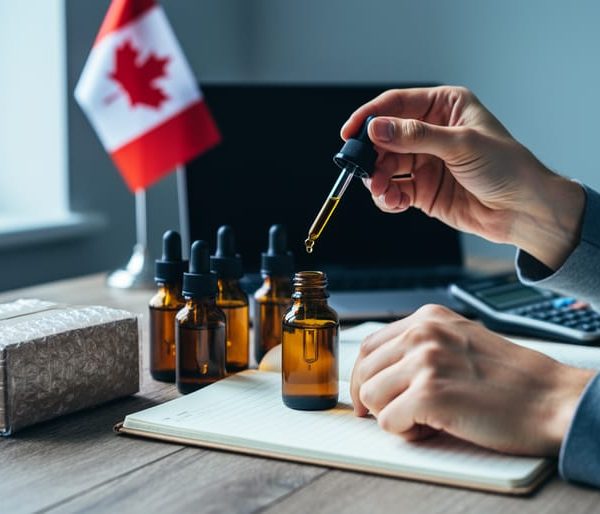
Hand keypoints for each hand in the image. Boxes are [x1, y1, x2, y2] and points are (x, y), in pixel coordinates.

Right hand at [342, 86, 584, 269]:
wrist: (522, 210)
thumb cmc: (506, 167)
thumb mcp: (461, 144)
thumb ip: (415, 137)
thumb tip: (377, 128)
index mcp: (444, 108)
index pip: (397, 105)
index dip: (370, 116)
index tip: (350, 131)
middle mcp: (430, 133)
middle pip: (385, 138)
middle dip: (371, 154)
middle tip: (362, 167)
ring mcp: (425, 162)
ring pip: (386, 166)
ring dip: (377, 179)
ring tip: (380, 189)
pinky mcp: (423, 189)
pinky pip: (394, 190)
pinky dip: (387, 197)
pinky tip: (392, 201)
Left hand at [350, 304, 594, 455]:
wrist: (551, 398)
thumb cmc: (509, 378)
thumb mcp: (458, 340)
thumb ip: (420, 346)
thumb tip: (380, 370)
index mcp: (427, 318)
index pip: (369, 346)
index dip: (363, 376)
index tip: (367, 395)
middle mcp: (422, 333)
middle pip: (364, 371)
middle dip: (374, 399)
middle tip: (395, 414)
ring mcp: (425, 361)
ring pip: (371, 397)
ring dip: (393, 416)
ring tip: (425, 418)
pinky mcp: (430, 393)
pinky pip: (389, 422)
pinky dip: (407, 432)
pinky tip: (434, 427)